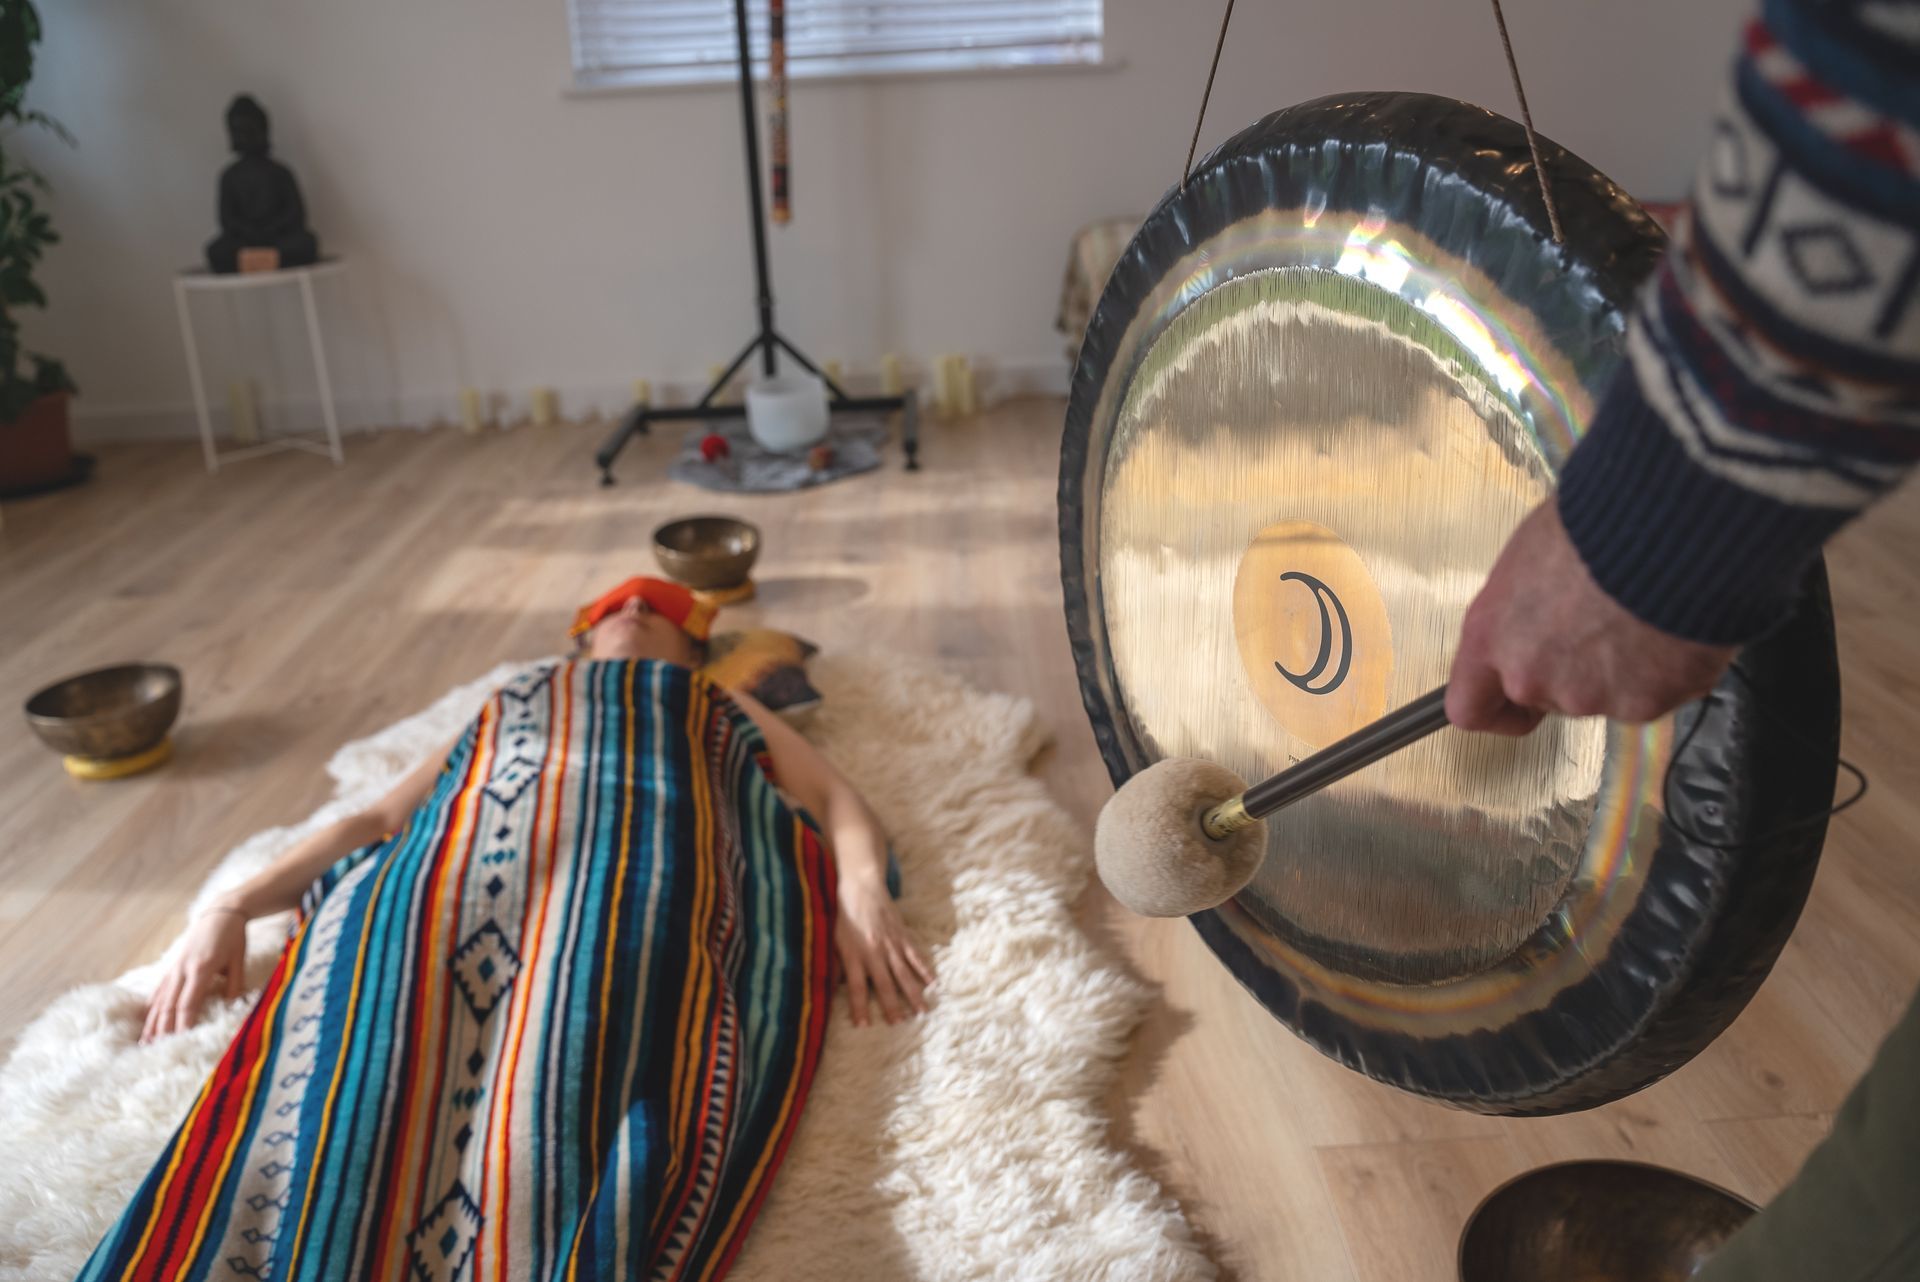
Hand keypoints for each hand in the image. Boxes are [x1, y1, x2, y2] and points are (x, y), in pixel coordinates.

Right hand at [141, 906, 247, 1042]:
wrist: (221, 912)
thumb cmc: (234, 937)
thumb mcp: (239, 960)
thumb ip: (236, 985)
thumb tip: (232, 1008)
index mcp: (201, 968)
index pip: (188, 1003)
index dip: (183, 1024)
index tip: (180, 1042)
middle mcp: (182, 970)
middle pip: (169, 1005)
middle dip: (162, 1030)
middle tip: (155, 1051)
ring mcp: (174, 968)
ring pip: (160, 1000)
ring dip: (152, 1022)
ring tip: (145, 1042)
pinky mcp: (172, 967)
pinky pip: (159, 990)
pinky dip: (152, 1007)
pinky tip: (147, 1020)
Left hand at [833, 879, 933, 1027]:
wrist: (861, 885)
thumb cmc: (842, 914)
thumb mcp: (831, 939)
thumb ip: (832, 965)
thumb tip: (827, 988)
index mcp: (853, 955)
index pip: (857, 987)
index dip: (860, 1007)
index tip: (864, 1026)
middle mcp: (874, 952)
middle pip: (885, 985)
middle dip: (892, 1006)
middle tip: (899, 1023)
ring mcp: (891, 944)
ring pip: (904, 974)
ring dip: (913, 994)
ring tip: (922, 1011)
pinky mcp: (903, 935)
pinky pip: (916, 956)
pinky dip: (925, 970)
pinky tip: (933, 983)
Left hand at [1447, 500, 1735, 734]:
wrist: (1668, 530)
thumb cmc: (1594, 523)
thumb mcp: (1530, 555)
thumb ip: (1521, 608)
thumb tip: (1536, 612)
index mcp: (1491, 637)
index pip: (1468, 707)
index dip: (1494, 708)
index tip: (1512, 700)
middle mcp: (1531, 677)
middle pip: (1546, 696)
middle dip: (1572, 670)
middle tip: (1602, 624)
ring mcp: (1588, 697)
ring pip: (1603, 696)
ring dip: (1620, 668)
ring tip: (1641, 615)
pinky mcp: (1644, 704)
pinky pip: (1654, 694)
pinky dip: (1664, 671)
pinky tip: (1671, 627)